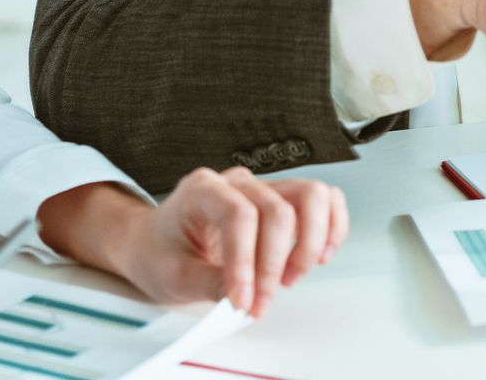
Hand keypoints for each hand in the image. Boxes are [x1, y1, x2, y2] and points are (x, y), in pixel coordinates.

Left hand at [36, 170, 348, 318]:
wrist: (155, 242)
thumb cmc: (160, 251)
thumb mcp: (172, 274)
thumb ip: (210, 283)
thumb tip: (246, 295)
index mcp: (202, 189)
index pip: (239, 215)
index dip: (246, 261)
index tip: (243, 300)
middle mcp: (237, 181)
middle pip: (278, 209)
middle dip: (274, 264)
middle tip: (261, 303)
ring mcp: (262, 187)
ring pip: (310, 195)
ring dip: (310, 242)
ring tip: (291, 277)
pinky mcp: (281, 199)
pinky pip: (323, 199)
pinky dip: (330, 226)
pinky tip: (319, 256)